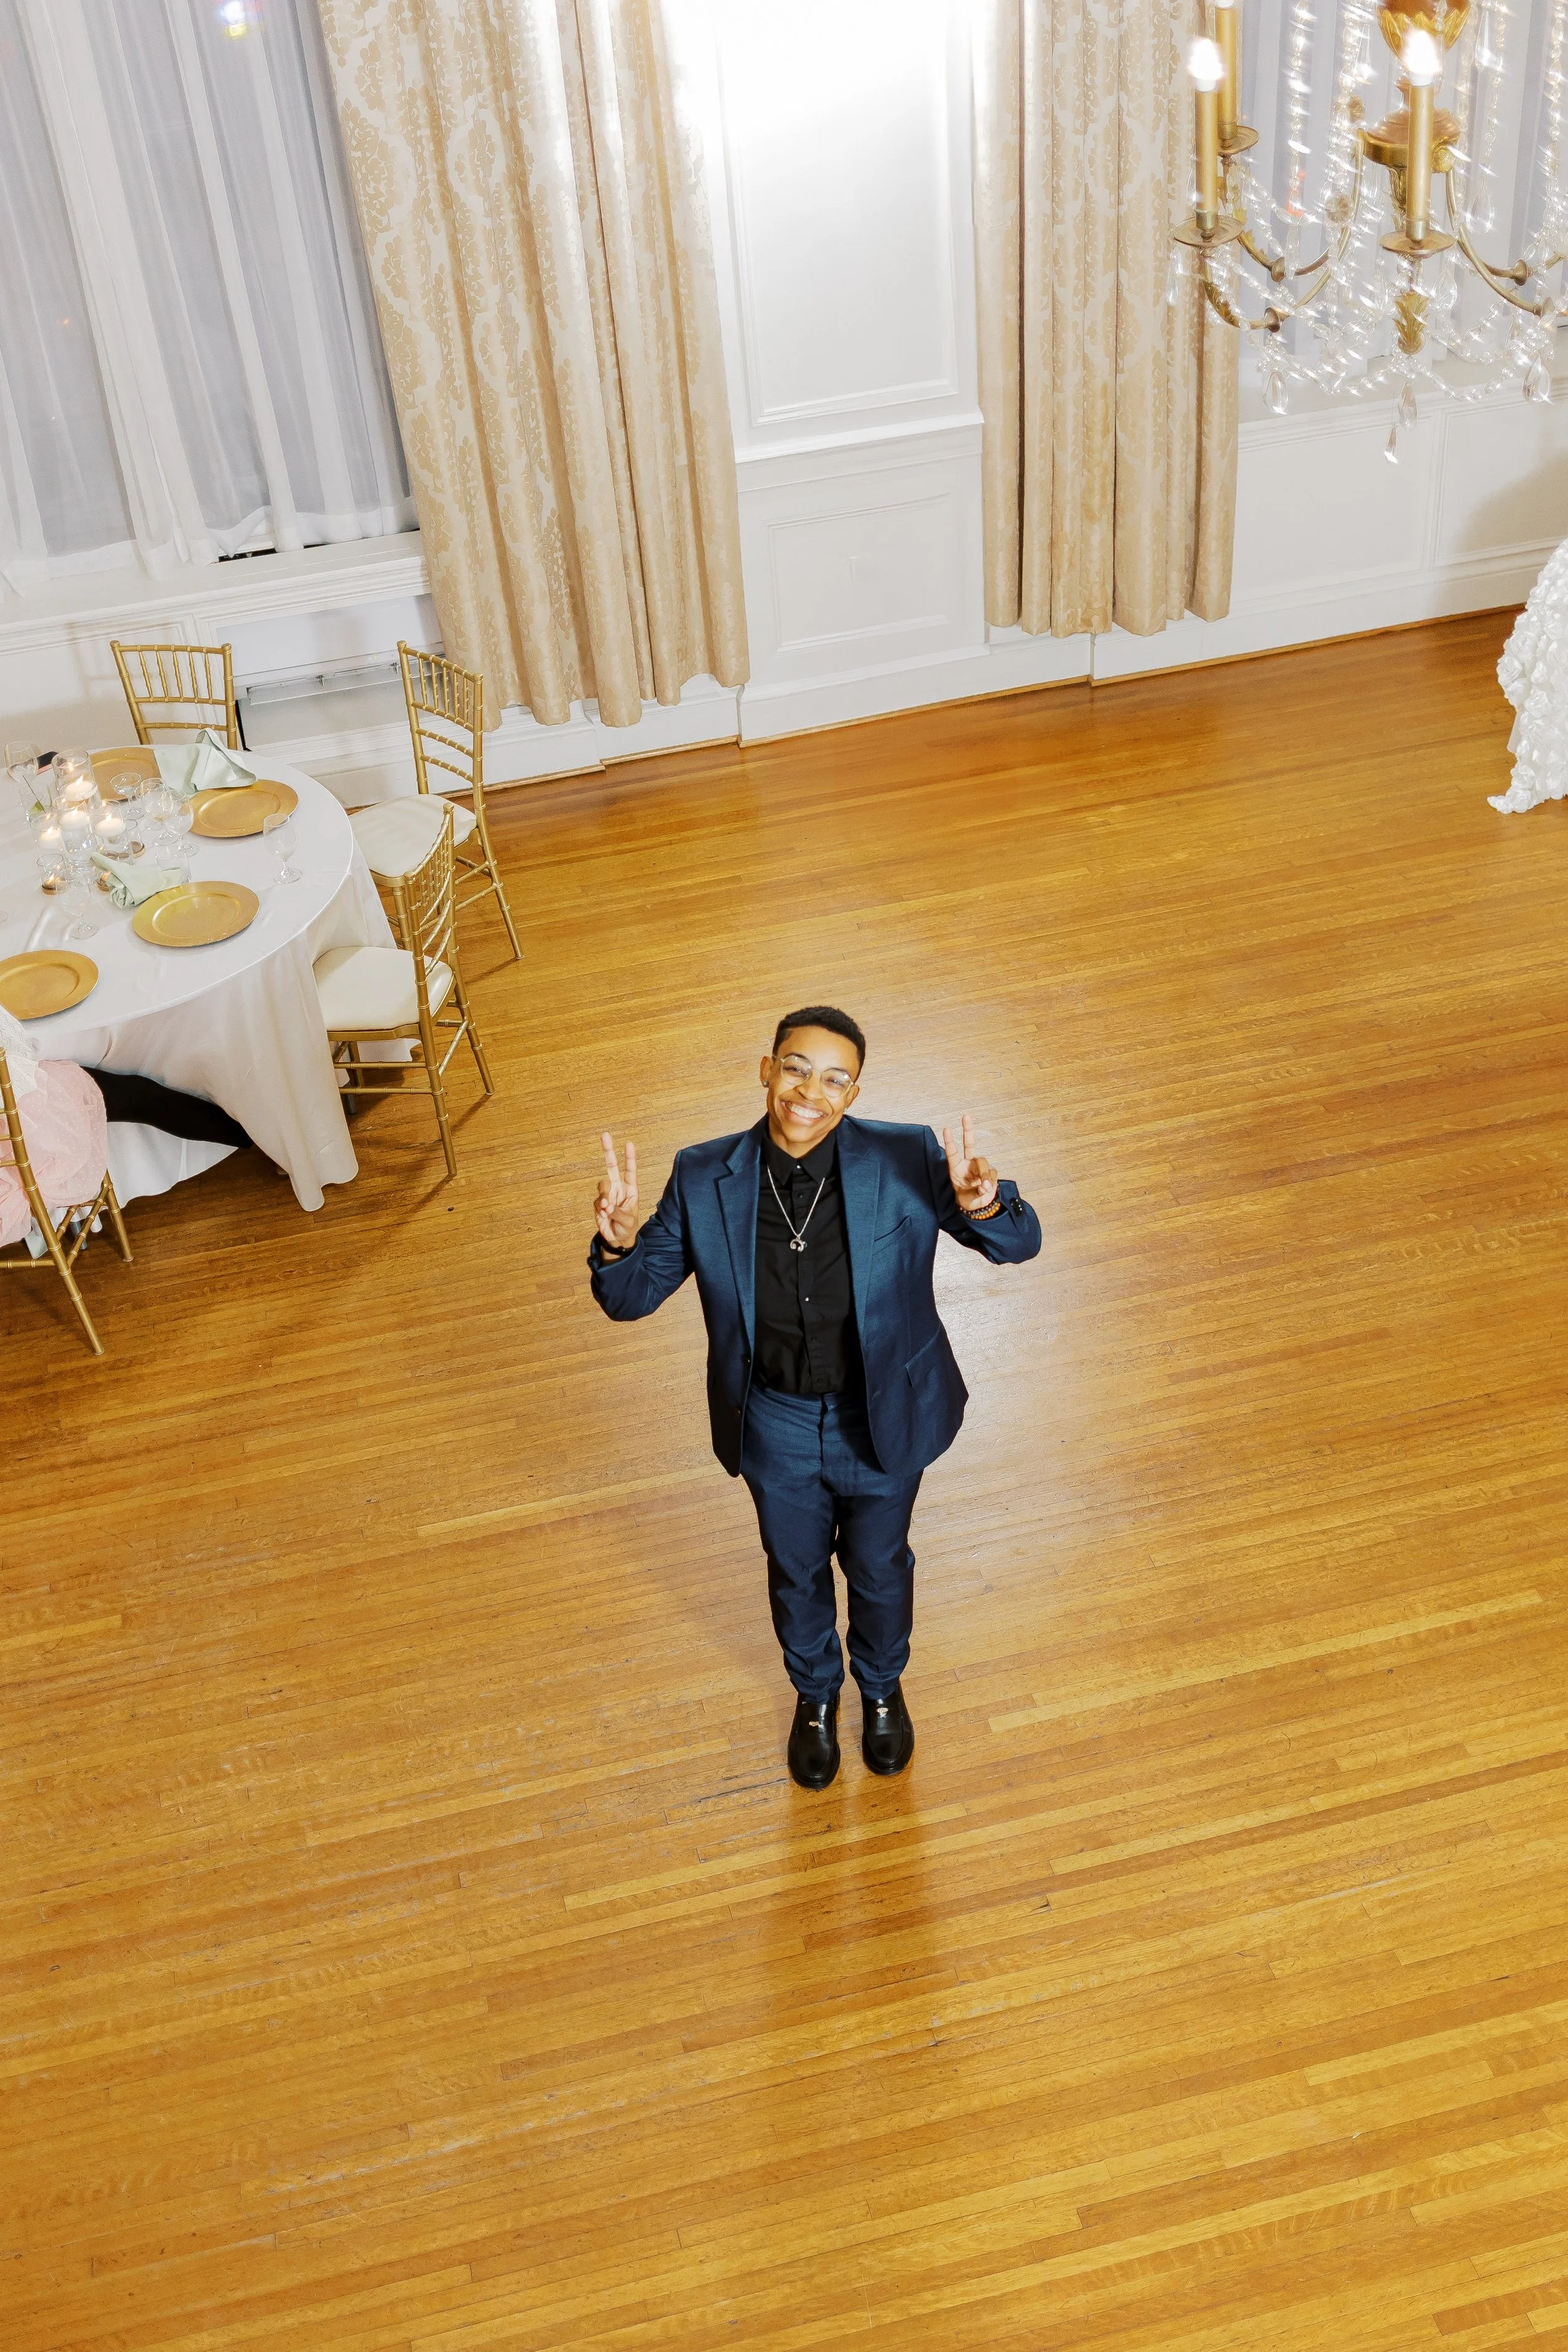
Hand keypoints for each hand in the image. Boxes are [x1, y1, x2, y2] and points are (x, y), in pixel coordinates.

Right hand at [595, 1132, 639, 1248]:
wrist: (617, 1239)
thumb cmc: (627, 1227)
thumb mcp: (628, 1220)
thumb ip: (617, 1212)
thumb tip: (605, 1205)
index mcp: (630, 1190)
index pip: (630, 1171)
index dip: (629, 1158)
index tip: (629, 1144)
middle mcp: (618, 1189)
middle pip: (612, 1167)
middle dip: (608, 1151)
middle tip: (605, 1135)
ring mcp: (607, 1195)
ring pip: (602, 1186)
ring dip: (604, 1196)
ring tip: (607, 1209)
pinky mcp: (598, 1204)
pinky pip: (596, 1202)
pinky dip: (599, 1208)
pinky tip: (604, 1216)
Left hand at [941, 1113, 998, 1214]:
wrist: (979, 1207)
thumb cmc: (968, 1199)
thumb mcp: (967, 1197)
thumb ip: (976, 1190)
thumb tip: (986, 1184)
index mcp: (956, 1168)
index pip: (952, 1153)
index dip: (950, 1142)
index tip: (947, 1129)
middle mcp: (968, 1164)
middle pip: (969, 1144)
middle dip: (968, 1130)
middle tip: (965, 1115)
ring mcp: (979, 1167)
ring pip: (983, 1162)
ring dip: (984, 1175)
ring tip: (983, 1187)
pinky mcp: (990, 1172)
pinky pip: (992, 1173)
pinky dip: (990, 1181)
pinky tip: (986, 1189)